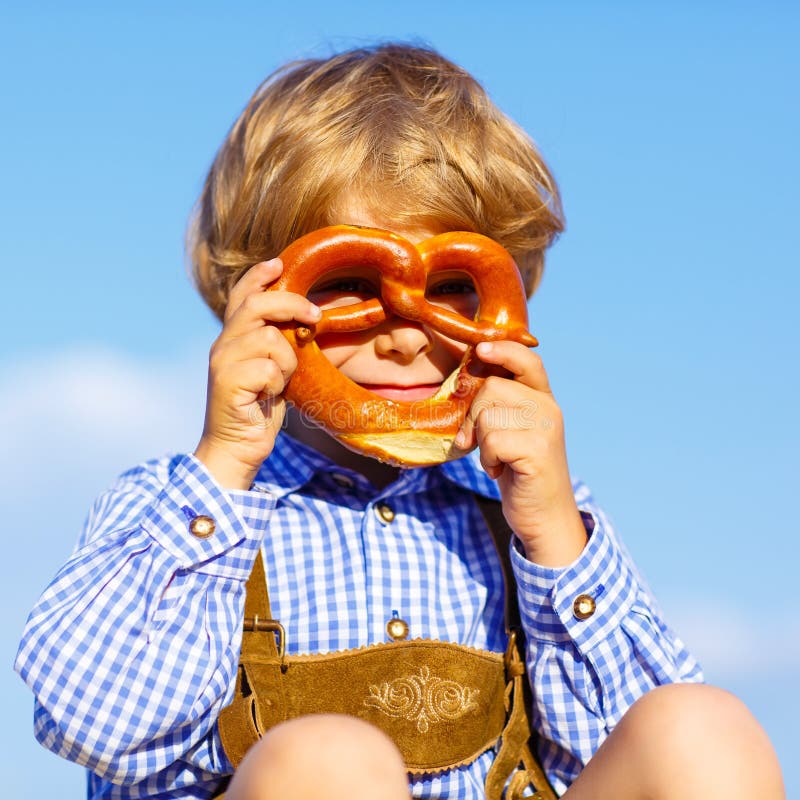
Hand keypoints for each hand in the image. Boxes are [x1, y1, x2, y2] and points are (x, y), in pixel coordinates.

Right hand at [194, 258, 321, 489]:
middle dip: (291, 304)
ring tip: (281, 381)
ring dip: (288, 361)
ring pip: (270, 339)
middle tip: (314, 316)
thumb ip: (276, 343)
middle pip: (257, 305)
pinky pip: (269, 368)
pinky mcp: (227, 382)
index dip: (259, 276)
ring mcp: (222, 362)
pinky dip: (279, 383)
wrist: (236, 447)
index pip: (242, 295)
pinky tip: (269, 397)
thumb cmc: (258, 409)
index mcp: (232, 338)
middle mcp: (222, 344)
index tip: (279, 263)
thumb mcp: (272, 369)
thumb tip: (301, 318)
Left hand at [455, 341, 587, 566]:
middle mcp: (549, 408)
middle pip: (492, 388)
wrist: (545, 518)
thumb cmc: (519, 474)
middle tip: (478, 443)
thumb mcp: (510, 433)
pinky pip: (492, 439)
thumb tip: (464, 384)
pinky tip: (499, 471)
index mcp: (543, 399)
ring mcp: (546, 428)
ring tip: (496, 459)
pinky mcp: (538, 450)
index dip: (503, 350)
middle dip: (474, 417)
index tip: (481, 350)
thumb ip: (498, 407)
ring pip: (488, 415)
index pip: (527, 360)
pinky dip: (487, 459)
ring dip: (481, 442)